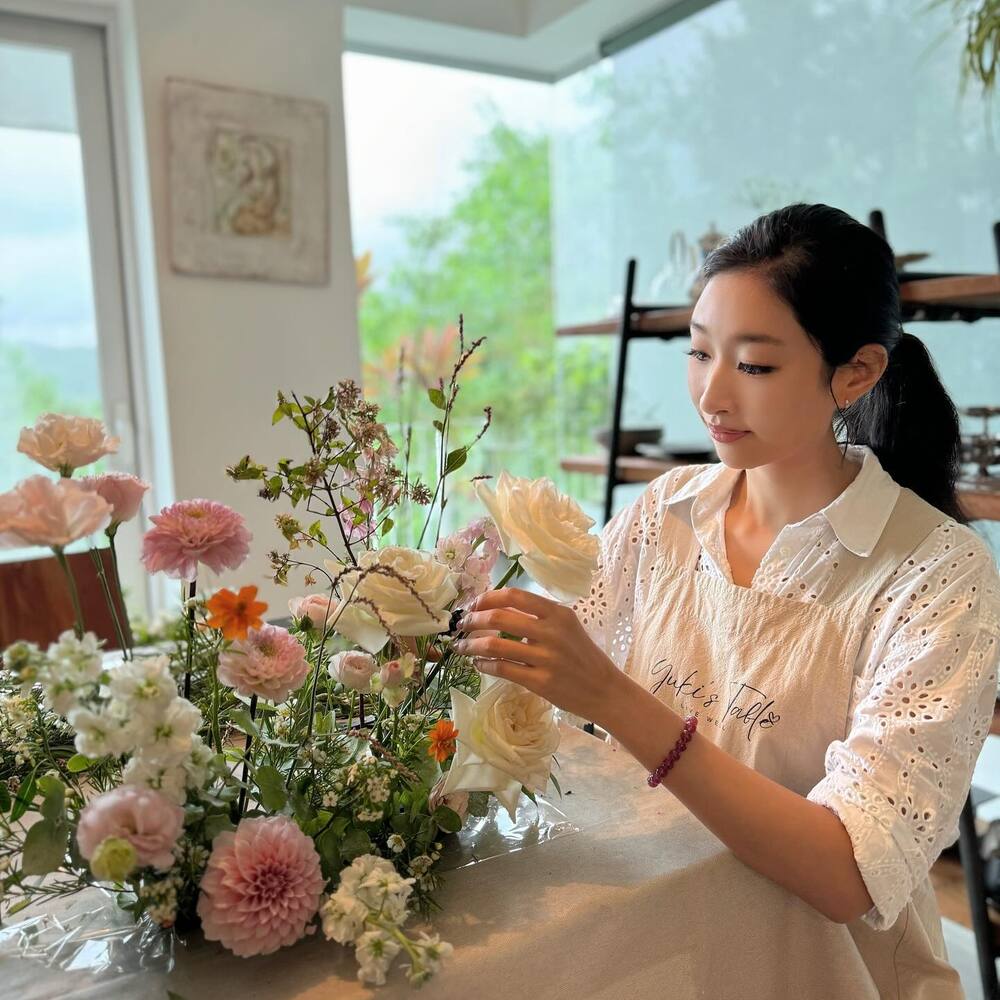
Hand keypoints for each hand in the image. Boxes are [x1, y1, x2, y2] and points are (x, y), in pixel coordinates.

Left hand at [452, 587, 620, 724]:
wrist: (604, 689)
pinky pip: (502, 669)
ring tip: (462, 647)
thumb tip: (495, 609)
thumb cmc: (582, 655)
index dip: (487, 598)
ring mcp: (546, 658)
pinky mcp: (541, 682)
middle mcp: (551, 632)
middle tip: (462, 626)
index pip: (514, 596)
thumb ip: (537, 616)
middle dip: (472, 621)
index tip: (473, 605)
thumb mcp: (566, 626)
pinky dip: (483, 665)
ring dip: (471, 645)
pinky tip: (478, 664)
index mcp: (557, 613)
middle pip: (498, 618)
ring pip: (494, 646)